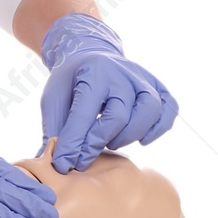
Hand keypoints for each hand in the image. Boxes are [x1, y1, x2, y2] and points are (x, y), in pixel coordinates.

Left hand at [38, 13, 177, 171]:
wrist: (89, 54)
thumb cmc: (70, 82)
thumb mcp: (53, 99)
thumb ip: (53, 130)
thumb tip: (48, 163)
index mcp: (92, 74)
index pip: (84, 113)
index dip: (74, 142)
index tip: (63, 163)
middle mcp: (121, 74)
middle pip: (119, 115)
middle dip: (99, 142)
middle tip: (84, 157)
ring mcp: (142, 78)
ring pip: (149, 110)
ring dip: (130, 135)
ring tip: (111, 143)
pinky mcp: (157, 85)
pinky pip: (169, 107)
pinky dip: (159, 127)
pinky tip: (142, 139)